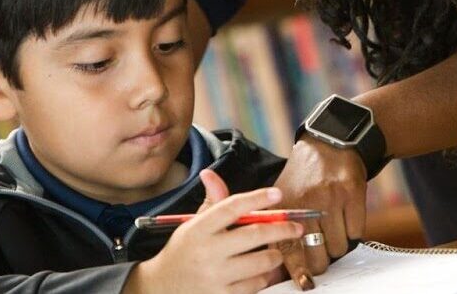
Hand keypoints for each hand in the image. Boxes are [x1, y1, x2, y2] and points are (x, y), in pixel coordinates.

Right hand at [125, 186, 301, 293]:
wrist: (160, 288)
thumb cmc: (184, 251)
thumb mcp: (192, 225)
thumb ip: (212, 202)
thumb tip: (210, 174)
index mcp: (199, 228)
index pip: (232, 207)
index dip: (257, 198)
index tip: (277, 194)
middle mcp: (207, 252)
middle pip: (254, 235)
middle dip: (281, 229)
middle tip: (296, 226)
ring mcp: (214, 277)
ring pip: (260, 263)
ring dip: (276, 255)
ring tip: (278, 250)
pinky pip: (255, 286)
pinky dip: (266, 277)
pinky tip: (266, 271)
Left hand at [274, 135, 367, 277]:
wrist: (330, 140)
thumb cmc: (305, 173)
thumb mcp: (283, 195)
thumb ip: (280, 227)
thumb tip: (286, 266)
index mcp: (284, 207)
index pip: (288, 251)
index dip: (298, 272)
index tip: (306, 283)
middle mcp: (305, 204)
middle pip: (317, 256)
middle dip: (322, 260)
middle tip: (324, 251)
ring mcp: (329, 198)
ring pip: (339, 247)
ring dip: (339, 244)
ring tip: (335, 228)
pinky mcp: (352, 193)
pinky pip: (356, 232)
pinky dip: (354, 230)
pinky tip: (347, 216)